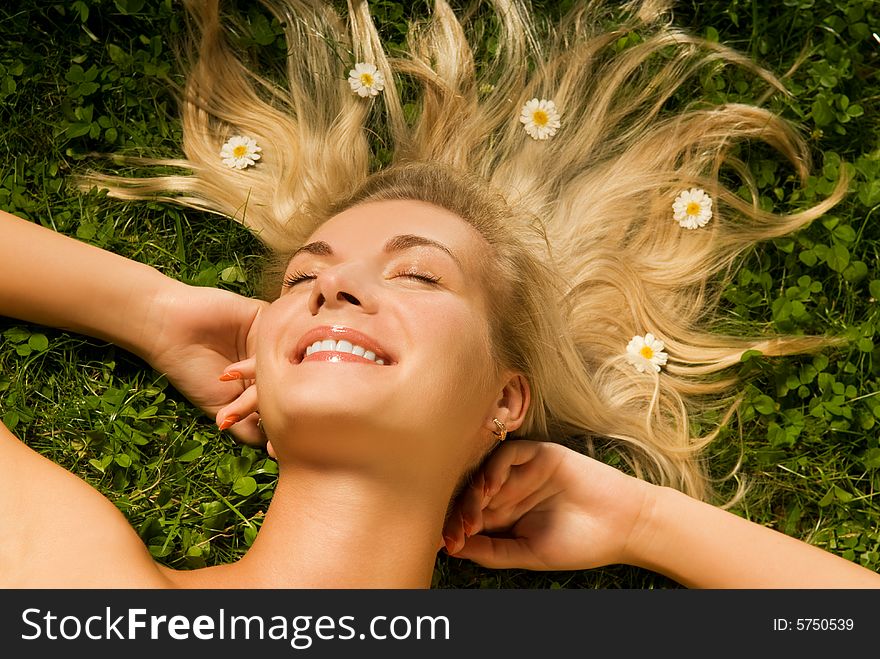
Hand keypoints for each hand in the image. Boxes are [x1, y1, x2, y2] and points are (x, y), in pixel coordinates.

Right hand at [139, 283, 267, 446]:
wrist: (169, 328)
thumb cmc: (190, 370)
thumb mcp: (219, 408)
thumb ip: (246, 428)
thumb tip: (273, 451)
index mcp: (260, 385)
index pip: (280, 403)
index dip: (282, 421)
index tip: (282, 443)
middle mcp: (269, 364)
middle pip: (285, 386)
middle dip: (268, 402)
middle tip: (246, 409)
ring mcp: (270, 342)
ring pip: (283, 366)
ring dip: (260, 378)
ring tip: (228, 379)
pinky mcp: (269, 318)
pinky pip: (282, 336)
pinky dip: (265, 355)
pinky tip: (247, 364)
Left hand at [442, 440, 653, 570]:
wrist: (624, 525)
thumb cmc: (580, 544)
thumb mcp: (529, 554)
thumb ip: (492, 551)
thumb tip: (453, 549)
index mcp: (505, 516)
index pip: (469, 516)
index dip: (455, 527)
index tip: (448, 543)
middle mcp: (510, 491)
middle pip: (471, 492)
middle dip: (461, 510)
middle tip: (460, 528)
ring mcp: (523, 472)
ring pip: (485, 472)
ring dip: (474, 490)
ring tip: (475, 511)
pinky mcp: (539, 454)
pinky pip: (507, 453)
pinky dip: (494, 468)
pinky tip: (492, 487)